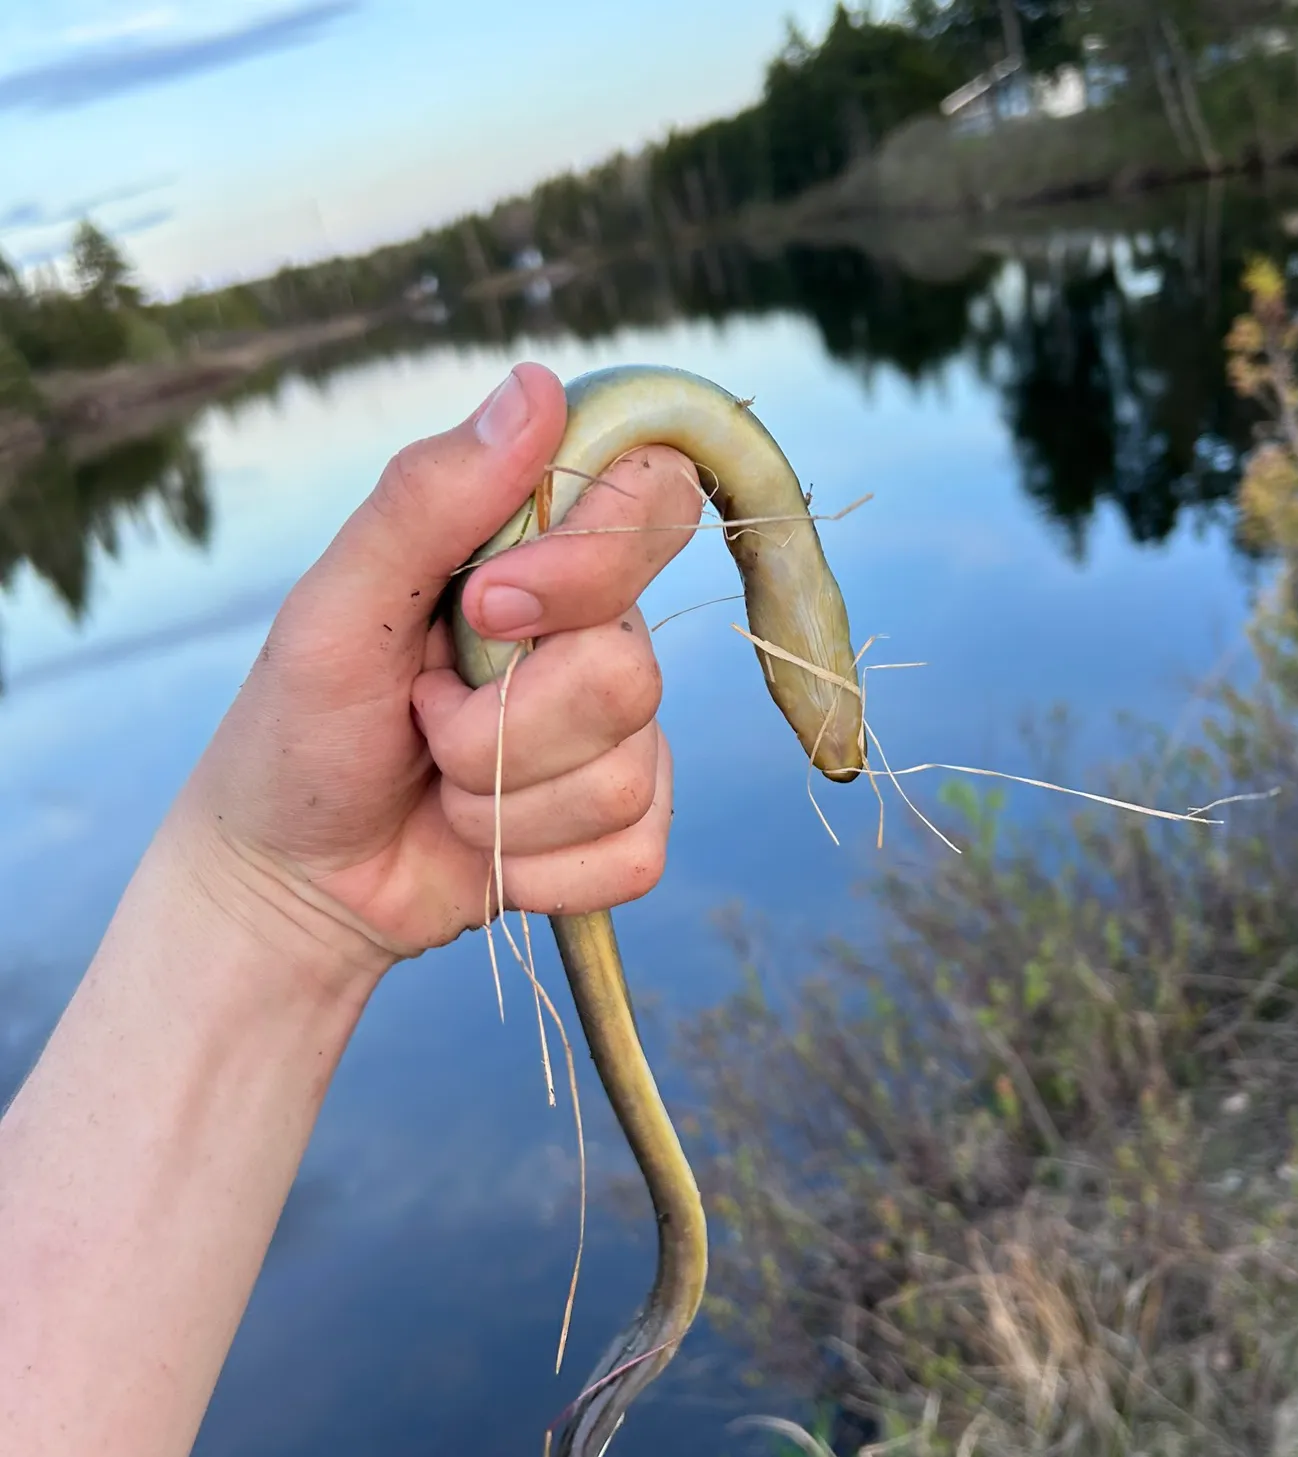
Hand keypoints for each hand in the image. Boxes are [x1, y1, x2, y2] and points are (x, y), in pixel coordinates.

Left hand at [170, 362, 702, 978]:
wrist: (295, 880)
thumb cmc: (300, 732)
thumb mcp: (334, 607)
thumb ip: (427, 500)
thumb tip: (536, 387)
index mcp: (537, 557)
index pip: (653, 500)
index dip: (592, 561)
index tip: (490, 604)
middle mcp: (594, 636)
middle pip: (633, 669)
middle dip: (502, 723)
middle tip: (424, 716)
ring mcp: (619, 738)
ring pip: (625, 773)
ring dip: (500, 802)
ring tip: (440, 784)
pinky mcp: (626, 830)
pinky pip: (632, 852)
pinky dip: (537, 868)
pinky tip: (484, 847)